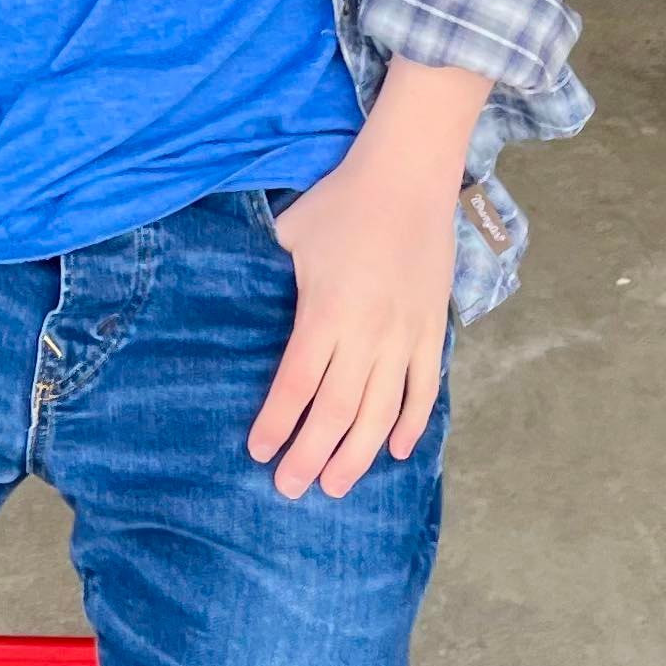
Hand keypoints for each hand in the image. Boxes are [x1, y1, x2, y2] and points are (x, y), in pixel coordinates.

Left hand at [247, 61, 489, 497]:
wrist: (409, 176)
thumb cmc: (341, 203)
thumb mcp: (289, 235)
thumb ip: (265, 277)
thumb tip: (231, 303)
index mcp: (326, 311)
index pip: (297, 384)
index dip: (277, 423)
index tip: (260, 452)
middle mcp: (367, 332)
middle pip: (338, 411)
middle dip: (312, 455)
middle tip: (292, 489)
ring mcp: (406, 334)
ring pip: (382, 411)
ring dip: (359, 454)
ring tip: (336, 485)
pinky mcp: (433, 328)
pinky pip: (425, 388)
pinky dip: (412, 423)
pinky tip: (396, 451)